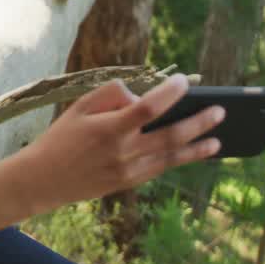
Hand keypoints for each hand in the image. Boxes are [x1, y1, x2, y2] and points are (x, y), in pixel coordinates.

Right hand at [18, 74, 222, 211]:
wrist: (45, 178)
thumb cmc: (62, 136)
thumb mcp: (79, 107)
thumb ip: (111, 95)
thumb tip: (140, 96)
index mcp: (108, 129)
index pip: (147, 108)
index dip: (169, 93)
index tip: (183, 80)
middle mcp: (122, 152)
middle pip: (170, 136)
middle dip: (199, 123)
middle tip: (220, 111)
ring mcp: (127, 171)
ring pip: (171, 158)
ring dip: (197, 148)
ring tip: (218, 140)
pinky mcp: (128, 182)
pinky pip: (160, 169)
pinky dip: (180, 159)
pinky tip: (194, 152)